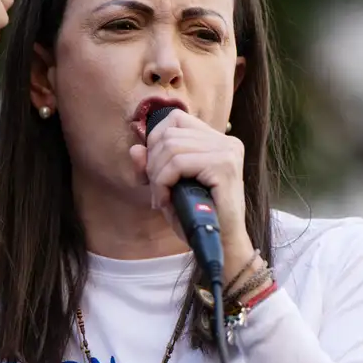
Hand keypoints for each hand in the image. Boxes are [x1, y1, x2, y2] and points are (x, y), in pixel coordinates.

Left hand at [129, 109, 250, 254]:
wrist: (220, 244)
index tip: (153, 170)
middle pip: (169, 134)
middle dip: (153, 163)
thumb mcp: (167, 187)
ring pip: (171, 147)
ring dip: (157, 176)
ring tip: (162, 197)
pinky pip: (177, 164)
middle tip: (157, 190)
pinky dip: (163, 182)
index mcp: (216, 140)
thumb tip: (135, 149)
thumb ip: (150, 166)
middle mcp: (225, 141)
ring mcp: (227, 151)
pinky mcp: (224, 166)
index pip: (175, 118)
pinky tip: (166, 199)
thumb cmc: (195, 217)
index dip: (155, 141)